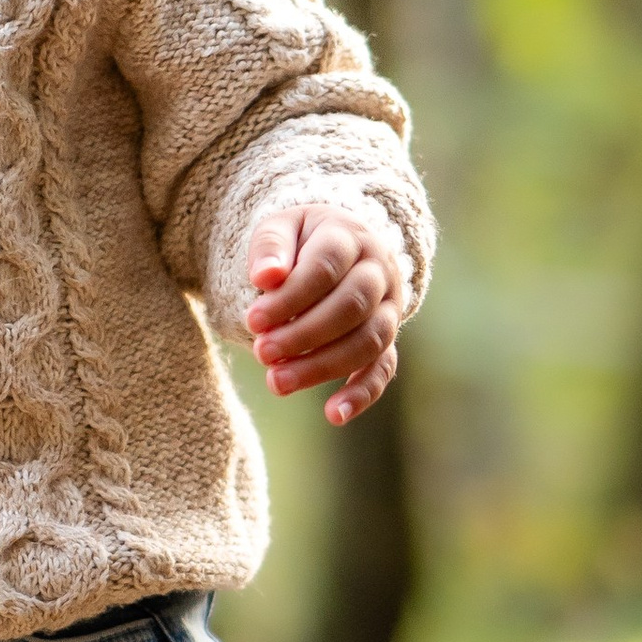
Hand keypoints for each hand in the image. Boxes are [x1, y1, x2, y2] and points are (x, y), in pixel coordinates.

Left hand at [243, 207, 404, 426]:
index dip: (290, 296)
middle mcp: (379, 271)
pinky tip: (333, 414)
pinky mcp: (387, 338)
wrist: (338, 244)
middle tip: (262, 353)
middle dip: (304, 334)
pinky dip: (362, 393)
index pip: (326, 266)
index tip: (252, 320)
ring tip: (278, 382)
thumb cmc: (301, 240)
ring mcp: (388, 307)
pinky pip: (383, 368)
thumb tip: (266, 277)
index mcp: (350, 237)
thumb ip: (270, 246)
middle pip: (351, 305)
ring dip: (323, 366)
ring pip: (368, 340)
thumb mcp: (281, 226)